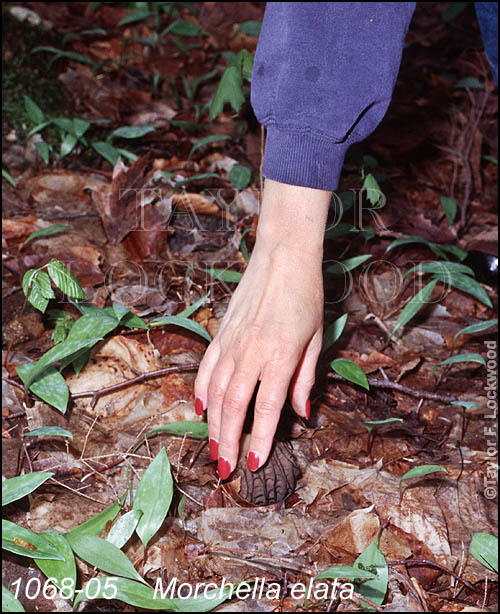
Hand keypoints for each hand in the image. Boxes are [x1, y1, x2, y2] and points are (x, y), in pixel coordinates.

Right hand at [194, 179, 330, 477]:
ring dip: (213, 425)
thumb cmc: (306, 297)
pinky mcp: (220, 333)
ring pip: (216, 393)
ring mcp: (232, 343)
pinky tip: (202, 410)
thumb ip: (305, 379)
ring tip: (213, 449)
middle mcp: (252, 353)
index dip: (261, 440)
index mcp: (280, 356)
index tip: (256, 464)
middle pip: (234, 407)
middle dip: (229, 442)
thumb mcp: (316, 339)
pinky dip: (202, 392)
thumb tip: (300, 414)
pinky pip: (206, 368)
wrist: (283, 258)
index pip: (267, 409)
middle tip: (226, 469)